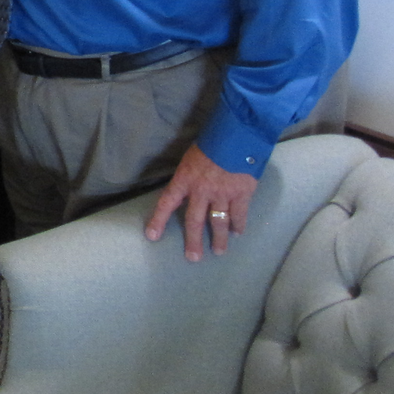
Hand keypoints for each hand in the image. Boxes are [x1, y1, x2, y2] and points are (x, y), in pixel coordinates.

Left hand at [145, 143, 258, 261]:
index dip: (158, 220)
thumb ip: (188, 176)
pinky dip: (238, 225)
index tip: (152, 236)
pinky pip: (239, 214)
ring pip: (218, 222)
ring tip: (218, 252)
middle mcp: (201, 191)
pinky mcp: (241, 194)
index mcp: (184, 180)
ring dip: (218, 239)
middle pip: (194, 220)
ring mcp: (222, 194)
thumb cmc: (210, 143)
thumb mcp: (190, 158)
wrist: (236, 135)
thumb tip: (186, 189)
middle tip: (193, 258)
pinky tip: (237, 233)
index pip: (167, 203)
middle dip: (193, 241)